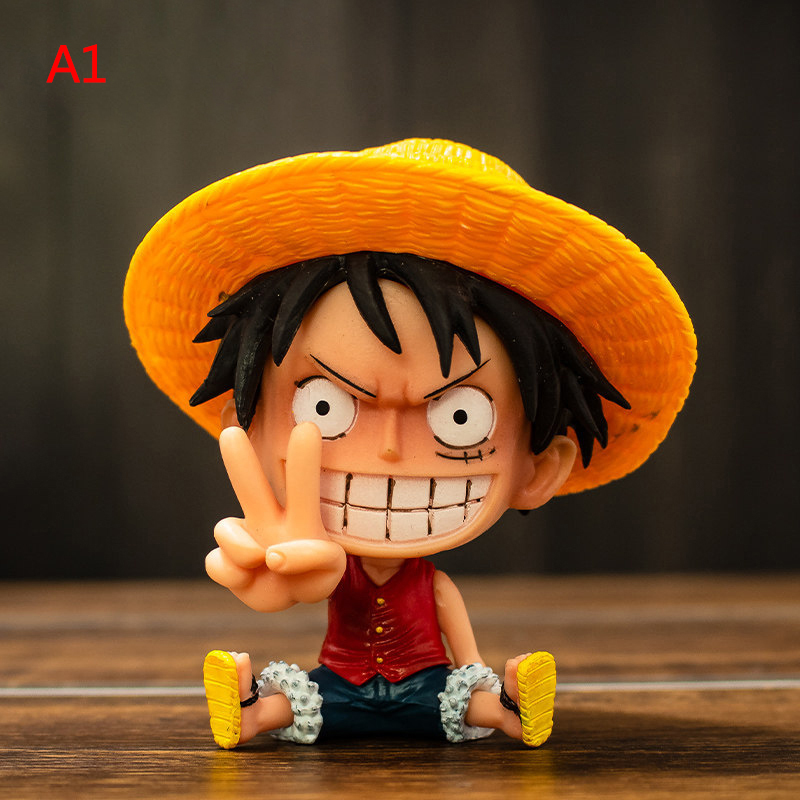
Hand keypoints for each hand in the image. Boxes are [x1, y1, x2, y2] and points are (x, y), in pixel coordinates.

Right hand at [205, 422, 345, 610]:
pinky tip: (249, 577)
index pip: (302, 482)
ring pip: (223, 529)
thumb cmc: (315, 571)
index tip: (308, 428)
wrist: (291, 596)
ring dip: (241, 547)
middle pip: (250, 487)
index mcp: (300, 512)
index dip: (303, 458)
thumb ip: (315, 558)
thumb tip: (273, 556)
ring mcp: (245, 542)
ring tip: (265, 560)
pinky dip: (233, 574)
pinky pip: (218, 564)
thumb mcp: (331, 566)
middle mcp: (268, 520)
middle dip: (240, 462)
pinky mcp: (228, 567)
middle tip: (231, 433)